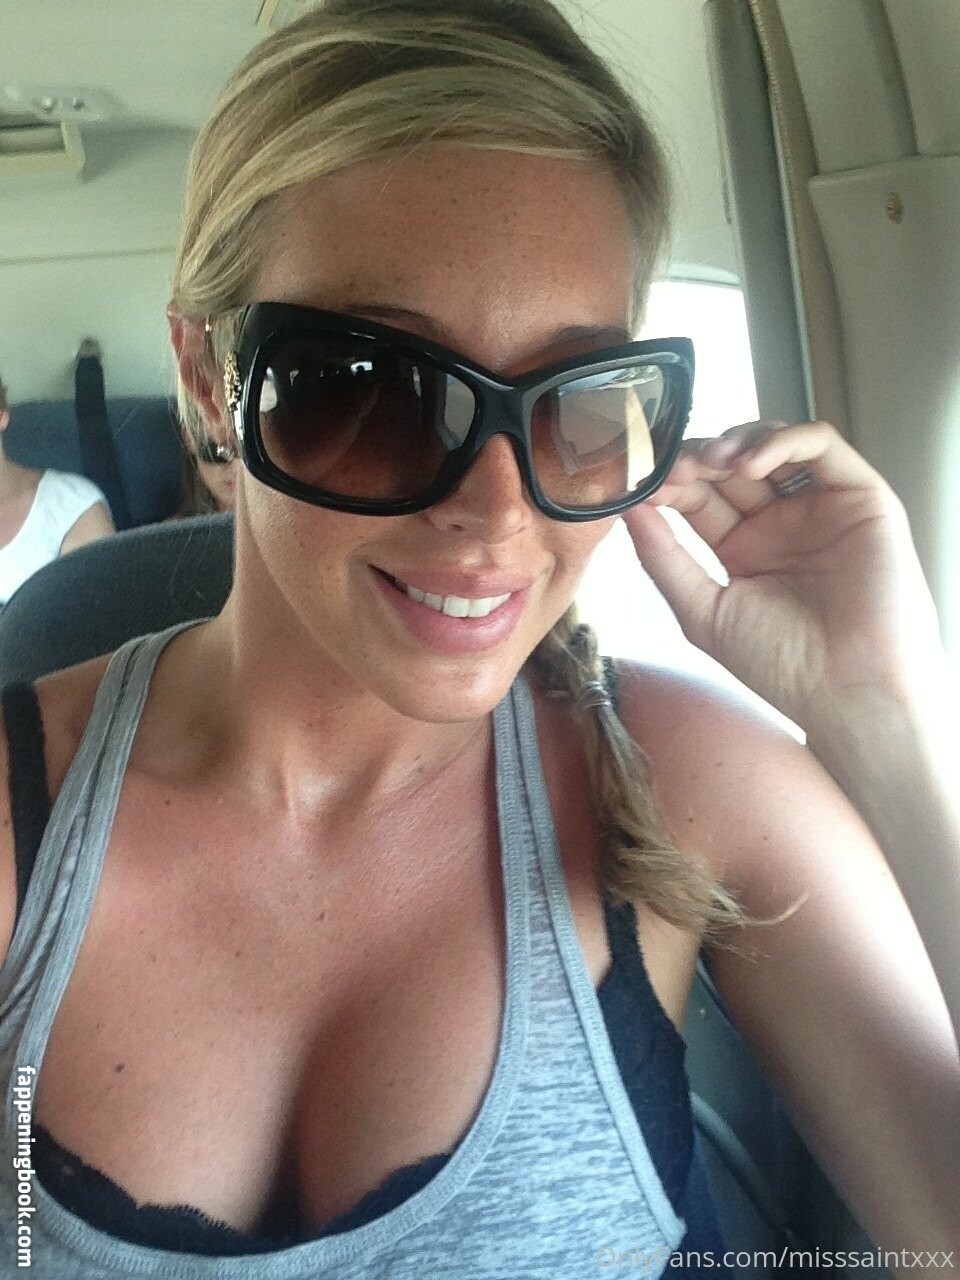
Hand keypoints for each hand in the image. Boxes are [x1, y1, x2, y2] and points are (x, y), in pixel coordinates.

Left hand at [623, 420, 943, 726]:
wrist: (848, 693)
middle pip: (730, 464)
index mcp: (742, 548)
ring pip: (773, 444)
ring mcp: (819, 506)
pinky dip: (782, 440)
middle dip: (697, 458)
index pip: (697, 496)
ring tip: (709, 463)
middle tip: (673, 467)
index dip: (668, 483)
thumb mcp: (703, 612)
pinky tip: (749, 464)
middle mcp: (780, 522)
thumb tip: (626, 508)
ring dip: (735, 441)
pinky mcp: (860, 495)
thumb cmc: (783, 667)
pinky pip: (822, 444)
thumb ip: (663, 559)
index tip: (641, 482)